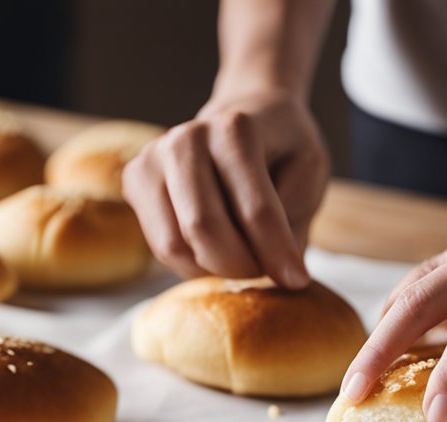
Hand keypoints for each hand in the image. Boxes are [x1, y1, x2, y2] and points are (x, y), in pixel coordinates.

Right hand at [122, 90, 328, 287]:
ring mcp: (153, 158)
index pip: (255, 211)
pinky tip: (217, 246)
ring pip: (175, 246)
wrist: (246, 115)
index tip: (297, 281)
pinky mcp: (135, 180)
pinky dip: (192, 262)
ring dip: (214, 268)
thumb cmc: (282, 149)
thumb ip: (296, 217)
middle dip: (240, 266)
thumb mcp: (311, 172)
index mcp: (235, 131)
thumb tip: (277, 268)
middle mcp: (186, 139)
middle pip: (205, 229)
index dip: (277, 254)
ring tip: (243, 256)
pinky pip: (161, 246)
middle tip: (266, 271)